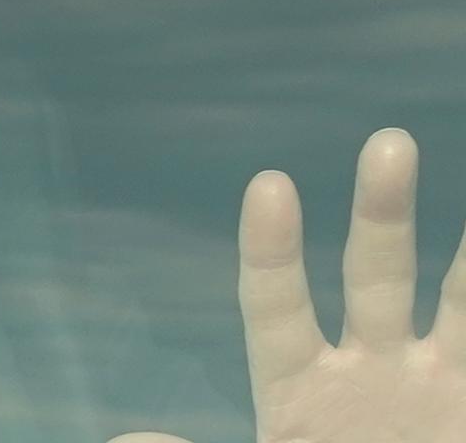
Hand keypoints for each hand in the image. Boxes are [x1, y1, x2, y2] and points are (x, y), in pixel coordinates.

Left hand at [110, 128, 465, 442]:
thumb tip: (122, 440)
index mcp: (298, 396)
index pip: (276, 309)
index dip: (272, 252)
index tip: (270, 184)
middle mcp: (371, 376)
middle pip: (373, 277)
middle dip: (382, 213)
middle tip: (389, 142)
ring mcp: (435, 388)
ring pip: (458, 298)